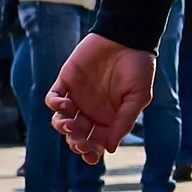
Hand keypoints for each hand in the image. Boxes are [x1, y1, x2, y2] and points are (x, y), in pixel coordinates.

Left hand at [47, 33, 157, 159]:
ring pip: (62, 121)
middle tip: (79, 141)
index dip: (91, 152)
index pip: (96, 143)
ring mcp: (77, 97)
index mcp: (109, 119)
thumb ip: (125, 121)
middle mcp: (91, 112)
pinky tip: (65, 103)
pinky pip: (53, 99)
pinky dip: (55, 105)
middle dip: (76, 143)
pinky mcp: (66, 81)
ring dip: (63, 127)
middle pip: (77, 136)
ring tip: (69, 123)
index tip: (91, 155)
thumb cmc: (138, 66)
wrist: (127, 36)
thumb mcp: (138, 96)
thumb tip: (110, 149)